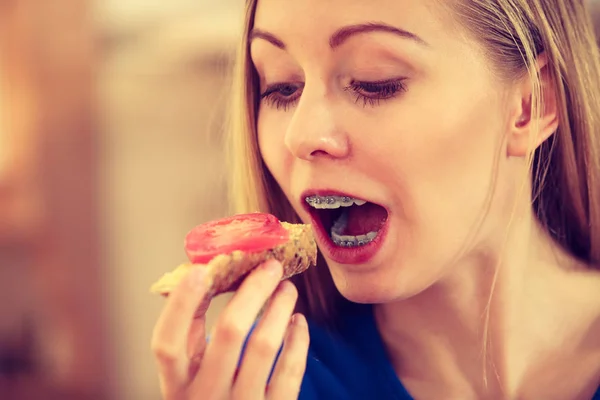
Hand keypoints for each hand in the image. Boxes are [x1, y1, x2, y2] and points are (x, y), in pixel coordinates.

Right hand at [151, 259, 309, 398]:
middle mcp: (206, 398)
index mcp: (176, 387)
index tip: (200, 270)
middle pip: (229, 333)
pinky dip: (298, 339)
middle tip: (270, 267)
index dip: (180, 305)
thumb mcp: (187, 375)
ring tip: (286, 289)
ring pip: (264, 346)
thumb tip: (203, 277)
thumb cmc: (209, 397)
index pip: (168, 344)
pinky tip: (297, 320)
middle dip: (253, 291)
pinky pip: (291, 370)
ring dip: (280, 308)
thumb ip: (188, 333)